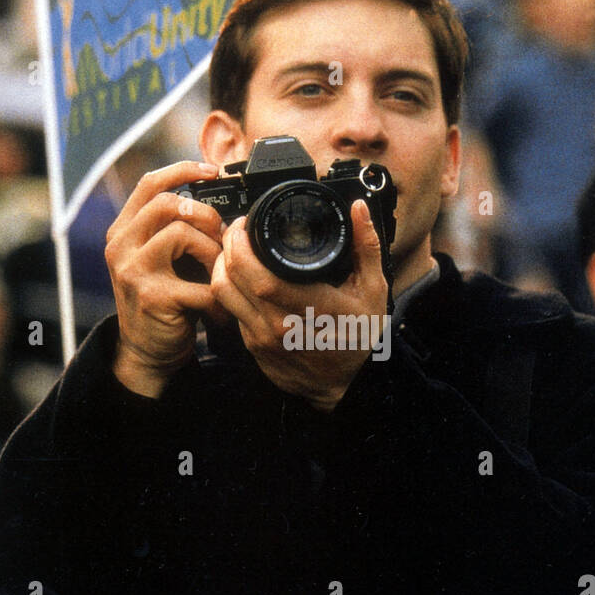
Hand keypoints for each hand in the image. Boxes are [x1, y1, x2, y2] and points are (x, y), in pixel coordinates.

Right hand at [104, 161, 227, 397]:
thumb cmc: (163, 299)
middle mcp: (121, 245)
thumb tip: (219, 204)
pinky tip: (219, 310)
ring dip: (214, 253)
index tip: (213, 171)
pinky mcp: (153, 297)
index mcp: (123, 230)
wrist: (147, 351)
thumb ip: (176, 228)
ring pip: (184, 233)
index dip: (184, 170)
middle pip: (170, 204)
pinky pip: (201, 281)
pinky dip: (218, 297)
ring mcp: (134, 270)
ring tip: (218, 274)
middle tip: (220, 241)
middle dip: (206, 217)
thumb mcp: (161, 258)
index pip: (150, 183)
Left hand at [211, 199, 388, 411]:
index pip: (256, 274)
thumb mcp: (373, 289)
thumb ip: (366, 245)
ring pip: (222, 294)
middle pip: (229, 279)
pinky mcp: (253, 347)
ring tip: (235, 250)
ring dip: (221, 266)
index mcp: (306, 307)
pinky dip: (231, 289)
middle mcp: (278, 325)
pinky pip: (230, 311)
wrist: (345, 385)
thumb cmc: (360, 338)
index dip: (240, 244)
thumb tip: (357, 208)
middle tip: (237, 230)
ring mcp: (261, 339)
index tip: (245, 224)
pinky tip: (243, 279)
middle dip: (226, 246)